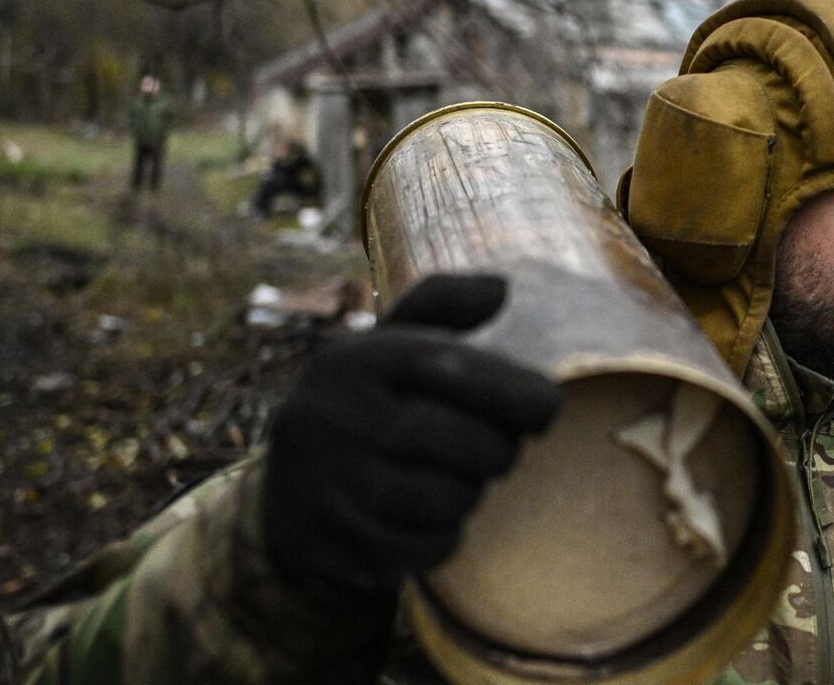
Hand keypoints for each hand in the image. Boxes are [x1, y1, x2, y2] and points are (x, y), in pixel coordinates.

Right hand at [260, 274, 559, 607]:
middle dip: (499, 449)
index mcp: (354, 360)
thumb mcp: (386, 346)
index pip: (449, 366)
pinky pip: (427, 545)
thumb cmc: (364, 409)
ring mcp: (329, 484)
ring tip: (456, 480)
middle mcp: (334, 417)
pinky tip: (426, 519)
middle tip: (499, 451)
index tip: (548, 408)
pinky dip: (442, 536)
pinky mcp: (335, 543)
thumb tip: (500, 289)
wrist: (285, 501)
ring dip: (470, 493)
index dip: (511, 388)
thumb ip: (440, 303)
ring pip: (449, 496)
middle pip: (462, 439)